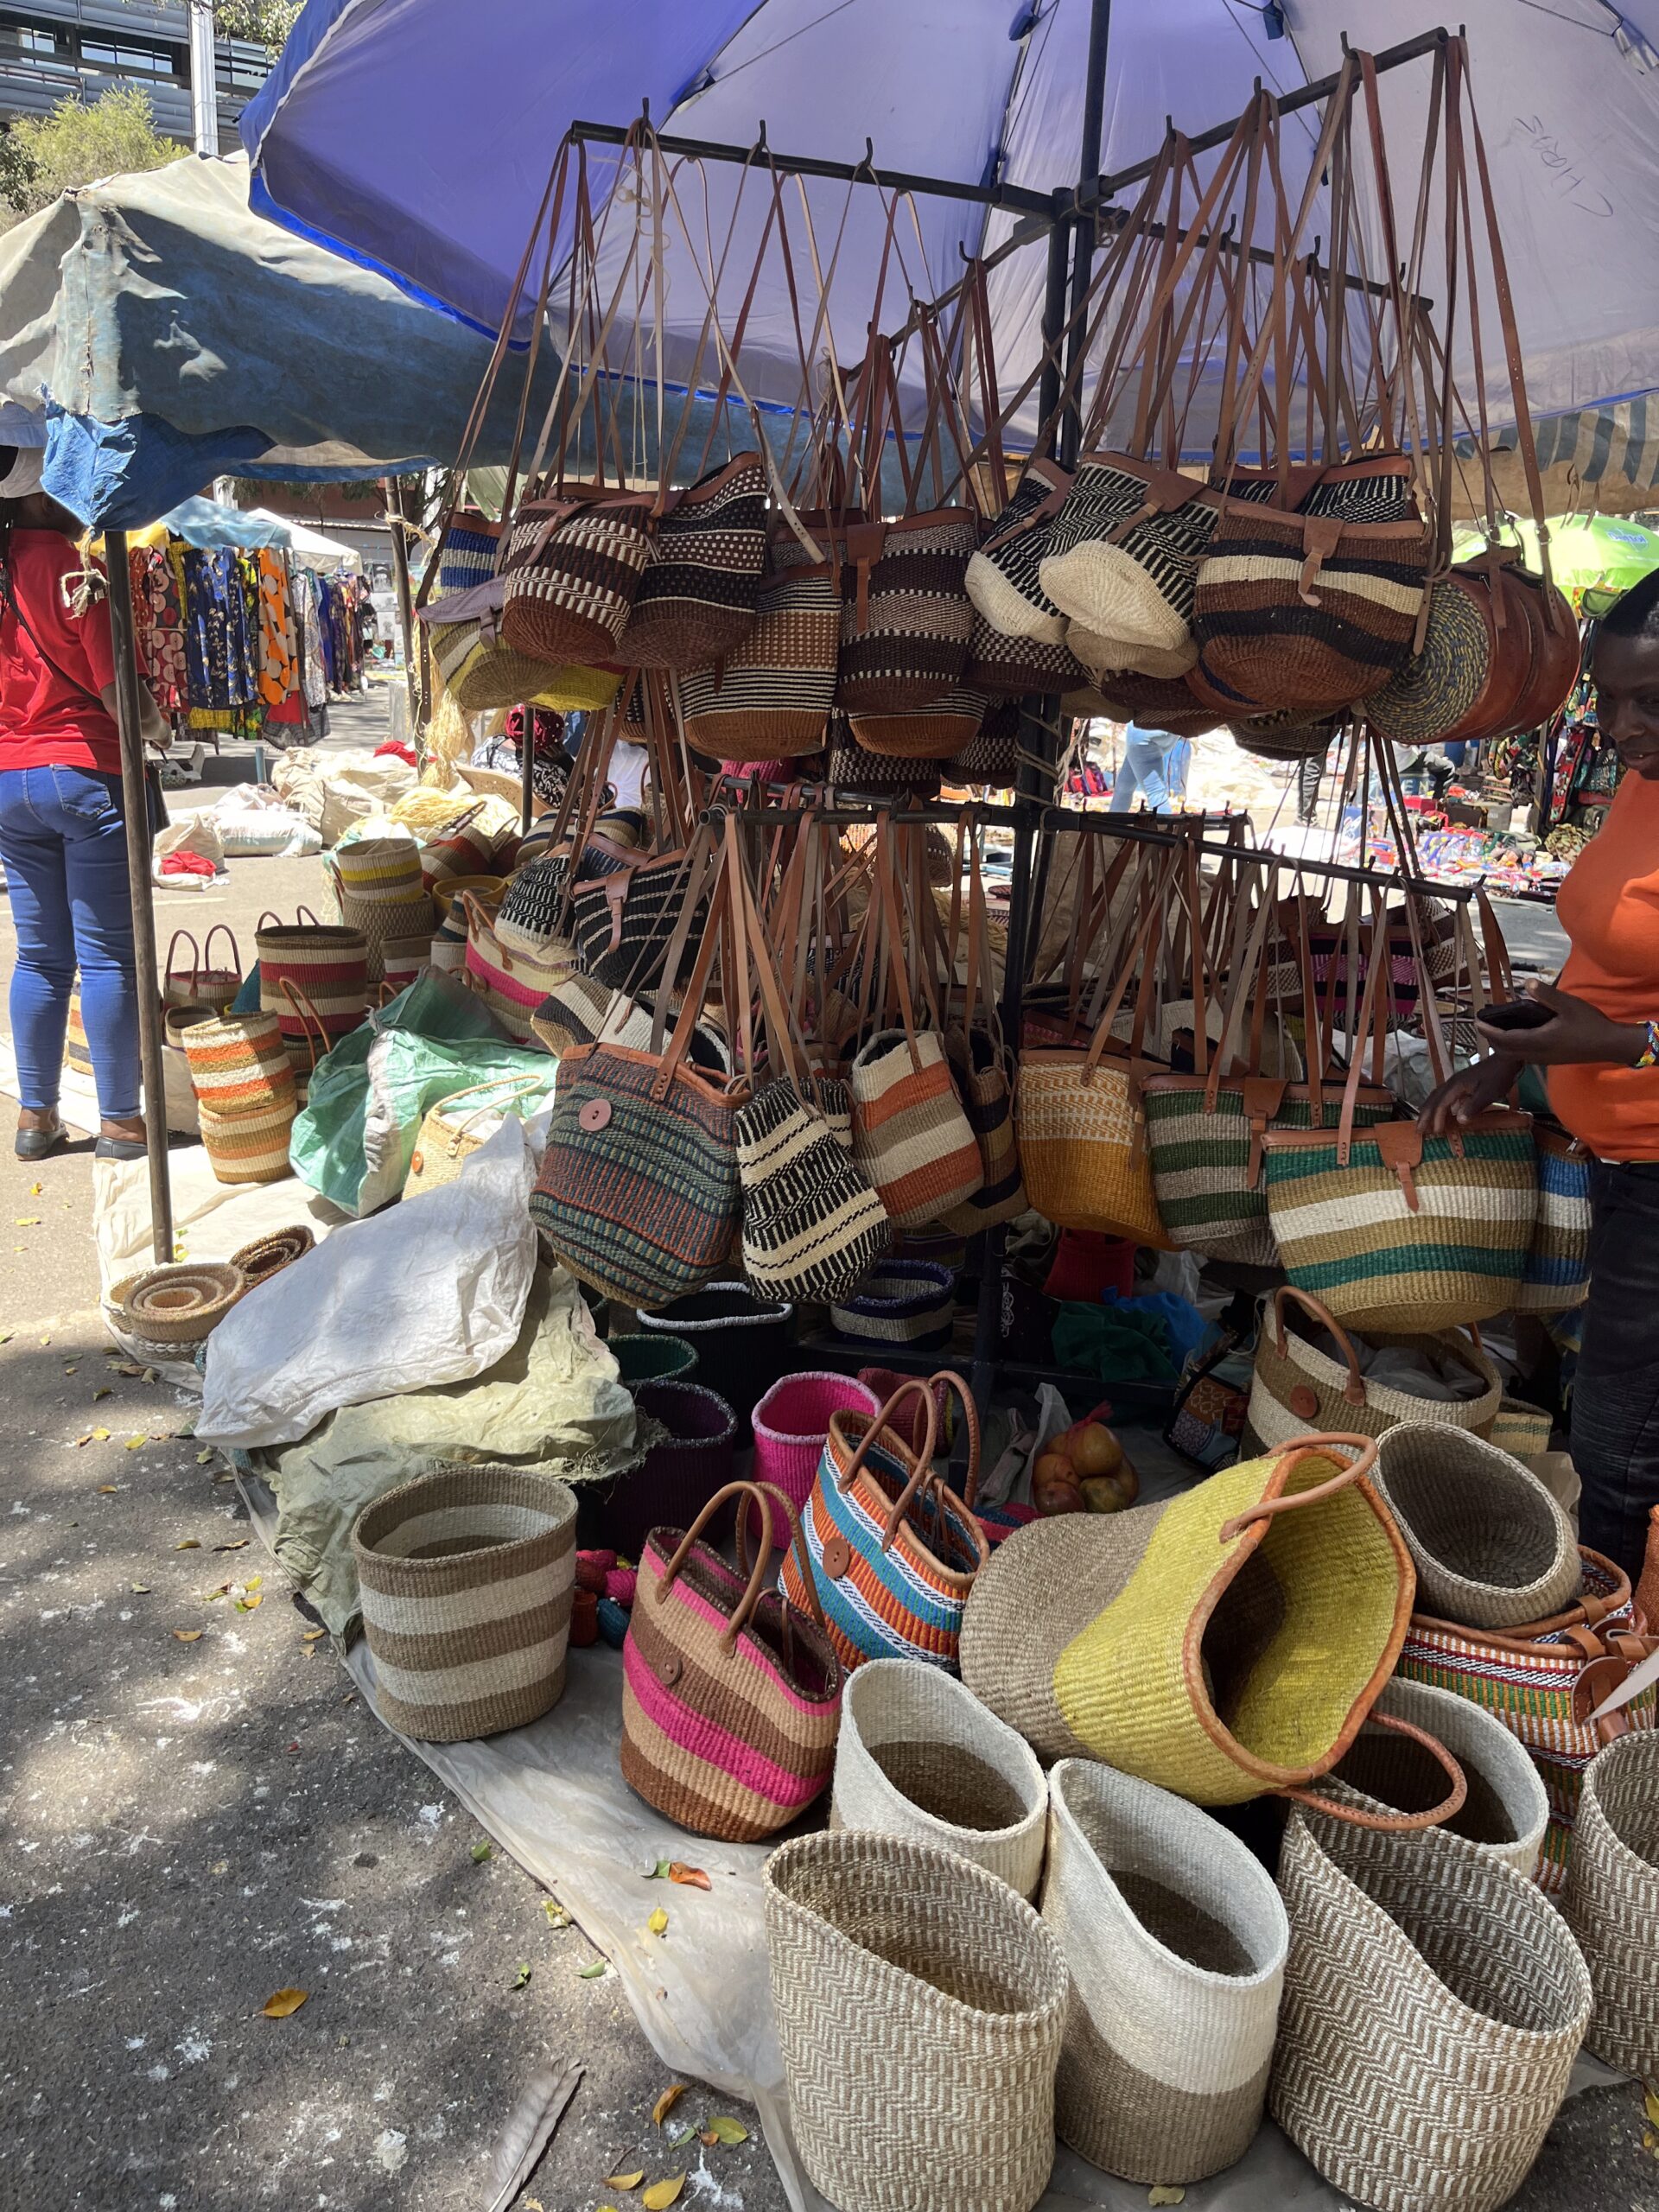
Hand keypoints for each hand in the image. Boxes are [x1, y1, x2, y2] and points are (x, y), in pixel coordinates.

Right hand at [1419, 1053, 1519, 1137]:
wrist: (1506, 1060)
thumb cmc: (1499, 1076)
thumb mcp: (1488, 1093)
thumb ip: (1473, 1106)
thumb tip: (1458, 1120)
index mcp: (1456, 1085)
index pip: (1441, 1103)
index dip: (1437, 1118)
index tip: (1436, 1131)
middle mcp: (1452, 1082)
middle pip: (1433, 1099)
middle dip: (1425, 1114)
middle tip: (1419, 1129)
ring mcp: (1457, 1082)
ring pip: (1437, 1096)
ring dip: (1430, 1109)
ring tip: (1425, 1121)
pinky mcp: (1462, 1083)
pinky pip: (1445, 1095)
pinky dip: (1440, 1105)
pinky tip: (1445, 1112)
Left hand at [1475, 983, 1645, 1067]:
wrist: (1609, 1045)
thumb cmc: (1590, 1024)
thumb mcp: (1569, 1004)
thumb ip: (1547, 994)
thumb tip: (1528, 982)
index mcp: (1539, 1040)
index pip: (1505, 1039)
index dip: (1488, 1031)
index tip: (1476, 1021)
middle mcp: (1537, 1053)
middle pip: (1505, 1050)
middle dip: (1491, 1038)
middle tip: (1482, 1024)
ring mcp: (1543, 1059)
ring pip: (1513, 1055)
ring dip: (1501, 1044)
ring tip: (1495, 1029)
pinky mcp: (1550, 1060)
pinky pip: (1523, 1055)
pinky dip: (1513, 1047)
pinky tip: (1516, 1035)